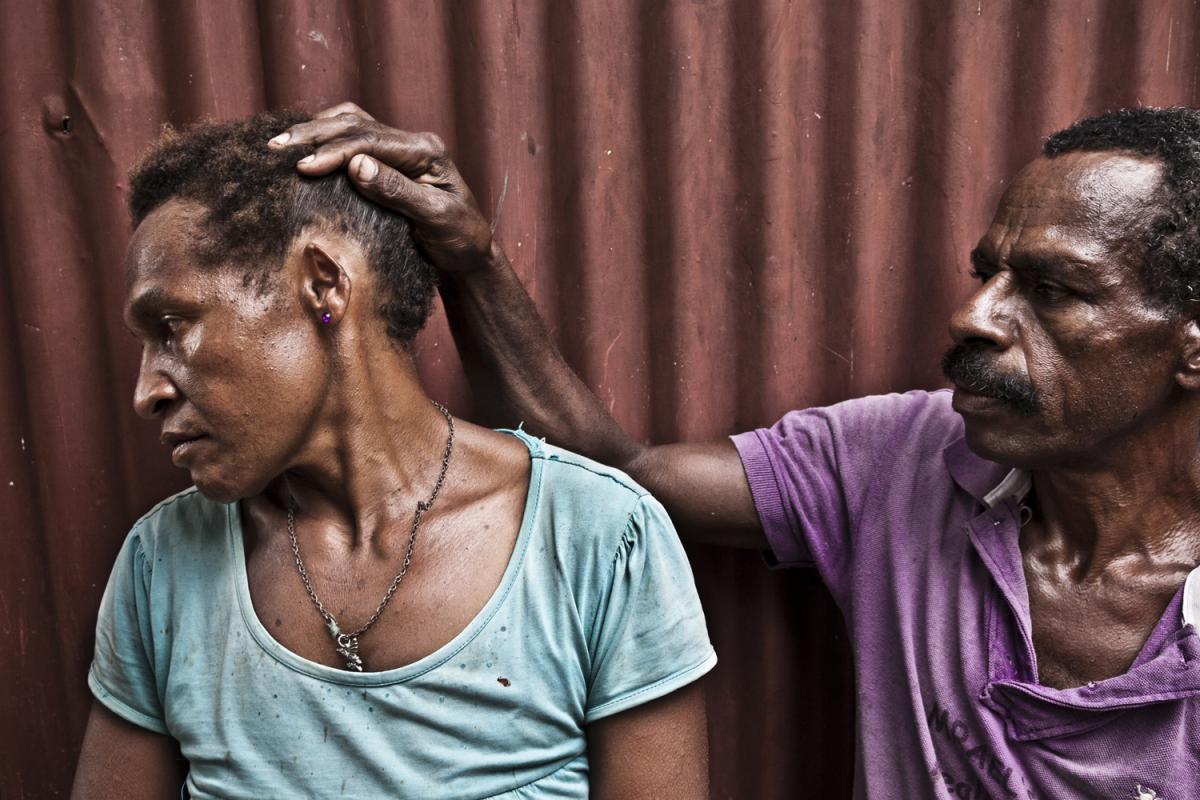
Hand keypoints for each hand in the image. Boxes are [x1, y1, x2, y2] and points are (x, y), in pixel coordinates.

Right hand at [271, 102, 495, 272]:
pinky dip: (324, 138)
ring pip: (350, 124)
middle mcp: (411, 143)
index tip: (302, 167)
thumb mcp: (435, 219)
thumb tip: (356, 165)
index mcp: (426, 151)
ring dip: (315, 130)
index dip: (333, 152)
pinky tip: (302, 146)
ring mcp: (399, 149)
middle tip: (276, 147)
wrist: (470, 253)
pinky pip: (351, 138)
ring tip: (281, 143)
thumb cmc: (459, 239)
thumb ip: (398, 192)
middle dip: (313, 134)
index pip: (371, 141)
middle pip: (355, 125)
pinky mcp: (388, 162)